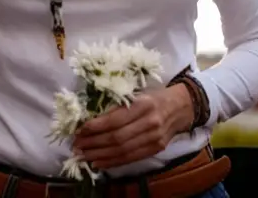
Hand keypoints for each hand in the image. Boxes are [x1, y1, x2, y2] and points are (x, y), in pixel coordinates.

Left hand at [72, 86, 190, 169]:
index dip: (96, 127)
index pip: (115, 120)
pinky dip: (112, 162)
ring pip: (122, 151)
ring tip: (83, 156)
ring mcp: (155, 138)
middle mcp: (150, 122)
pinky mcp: (156, 149)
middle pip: (117, 138)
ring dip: (99, 155)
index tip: (79, 130)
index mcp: (144, 104)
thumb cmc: (154, 97)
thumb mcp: (137, 94)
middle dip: (93, 143)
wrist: (181, 107)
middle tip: (77, 146)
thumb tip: (91, 119)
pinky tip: (98, 163)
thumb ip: (118, 106)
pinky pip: (131, 158)